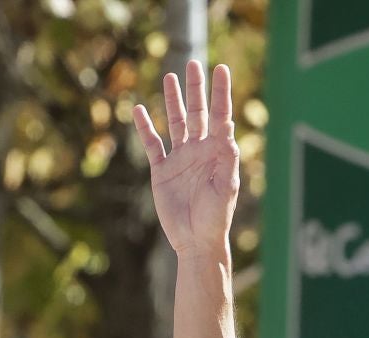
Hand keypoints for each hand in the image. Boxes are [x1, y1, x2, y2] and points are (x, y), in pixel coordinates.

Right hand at [134, 60, 239, 260]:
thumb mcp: (225, 189)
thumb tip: (228, 133)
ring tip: (170, 77)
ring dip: (173, 100)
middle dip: (196, 89)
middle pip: (197, 112)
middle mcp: (199, 151)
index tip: (221, 69)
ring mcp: (180, 159)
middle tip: (195, 64)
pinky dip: (145, 127)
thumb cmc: (215, 218)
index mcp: (217, 153)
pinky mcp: (162, 170)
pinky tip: (140, 110)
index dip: (221, 93)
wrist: (196, 241)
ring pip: (176, 122)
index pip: (220, 116)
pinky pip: (152, 144)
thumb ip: (226, 161)